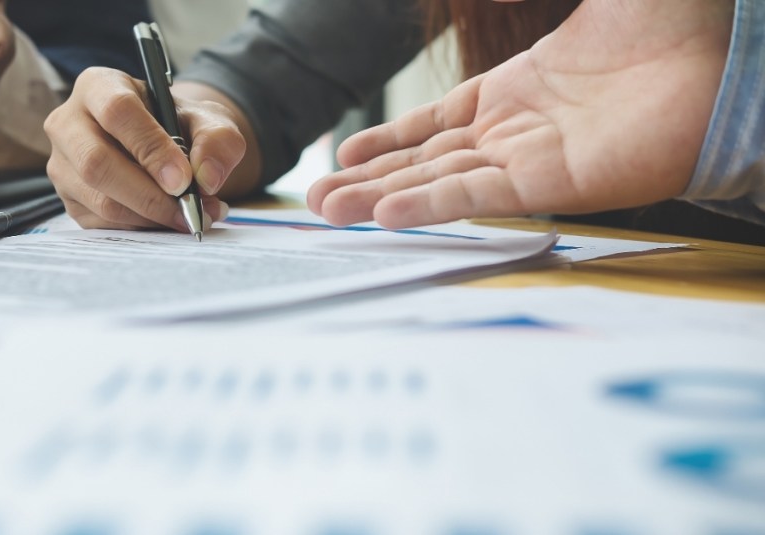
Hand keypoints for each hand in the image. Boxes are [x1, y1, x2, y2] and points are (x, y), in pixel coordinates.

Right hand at [44, 68, 256, 230]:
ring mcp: (63, 165)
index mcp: (99, 86)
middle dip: (149, 194)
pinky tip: (168, 220)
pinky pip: (102, 224)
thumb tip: (207, 178)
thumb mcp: (207, 120)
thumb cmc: (179, 126)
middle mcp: (68, 123)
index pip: (116, 112)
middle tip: (189, 209)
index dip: (150, 148)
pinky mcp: (70, 199)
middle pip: (96, 163)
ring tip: (192, 216)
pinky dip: (142, 229)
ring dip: (151, 217)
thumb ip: (217, 140)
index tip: (183, 179)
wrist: (165, 146)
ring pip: (100, 200)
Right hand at [308, 0, 733, 227]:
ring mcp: (533, 157)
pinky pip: (477, 194)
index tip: (346, 157)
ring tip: (329, 214)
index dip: (389, 141)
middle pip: (425, 162)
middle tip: (316, 202)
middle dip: (367, 181)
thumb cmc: (655, 17)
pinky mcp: (555, 181)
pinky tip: (385, 212)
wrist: (719, 48)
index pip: (437, 124)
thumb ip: (497, 0)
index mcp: (519, 88)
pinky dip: (429, 203)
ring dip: (382, 199)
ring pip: (439, 182)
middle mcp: (518, 129)